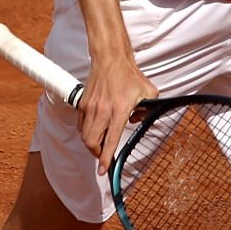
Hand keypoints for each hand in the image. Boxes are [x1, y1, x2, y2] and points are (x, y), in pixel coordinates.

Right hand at [80, 51, 157, 173]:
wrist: (110, 59)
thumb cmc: (129, 75)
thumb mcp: (149, 92)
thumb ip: (149, 109)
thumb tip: (140, 122)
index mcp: (119, 110)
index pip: (111, 140)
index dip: (106, 159)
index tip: (103, 170)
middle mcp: (102, 111)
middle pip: (91, 143)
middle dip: (97, 154)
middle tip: (104, 155)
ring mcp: (90, 107)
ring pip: (85, 135)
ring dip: (92, 144)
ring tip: (100, 143)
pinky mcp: (83, 104)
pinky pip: (81, 125)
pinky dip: (86, 131)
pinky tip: (95, 128)